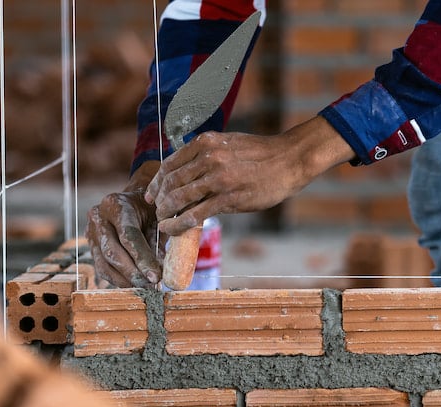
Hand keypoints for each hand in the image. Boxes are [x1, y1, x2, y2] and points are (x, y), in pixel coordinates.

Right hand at [86, 162, 164, 287]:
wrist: (133, 201)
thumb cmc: (149, 208)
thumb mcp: (158, 217)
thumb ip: (158, 241)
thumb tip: (161, 272)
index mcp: (116, 204)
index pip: (128, 235)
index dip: (142, 258)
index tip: (156, 276)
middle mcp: (98, 217)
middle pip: (112, 252)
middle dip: (132, 273)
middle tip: (150, 285)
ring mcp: (91, 233)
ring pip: (104, 264)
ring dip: (125, 280)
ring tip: (144, 287)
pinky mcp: (91, 247)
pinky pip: (102, 269)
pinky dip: (118, 280)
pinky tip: (134, 284)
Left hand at [145, 117, 355, 235]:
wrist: (289, 160)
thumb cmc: (261, 154)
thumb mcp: (228, 144)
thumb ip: (207, 155)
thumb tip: (188, 173)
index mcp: (205, 143)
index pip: (170, 164)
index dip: (156, 182)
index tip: (151, 194)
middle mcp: (207, 158)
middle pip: (171, 182)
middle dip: (159, 199)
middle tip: (157, 210)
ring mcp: (217, 178)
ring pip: (179, 198)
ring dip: (166, 212)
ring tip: (163, 221)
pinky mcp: (228, 198)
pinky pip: (196, 214)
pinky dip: (179, 224)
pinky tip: (172, 229)